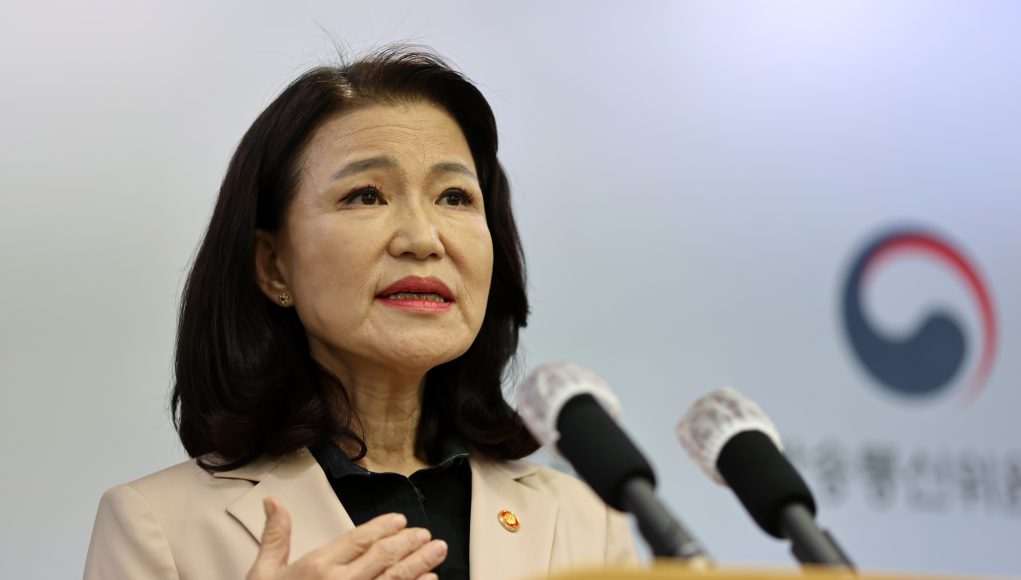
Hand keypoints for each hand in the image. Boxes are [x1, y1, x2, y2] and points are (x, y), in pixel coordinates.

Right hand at [247, 497, 447, 579]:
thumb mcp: (263, 573)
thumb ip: (275, 536)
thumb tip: (273, 503)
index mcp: (317, 566)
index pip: (358, 539)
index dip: (382, 527)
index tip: (399, 521)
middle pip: (383, 556)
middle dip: (408, 543)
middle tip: (425, 534)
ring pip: (394, 578)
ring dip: (420, 563)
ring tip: (437, 551)